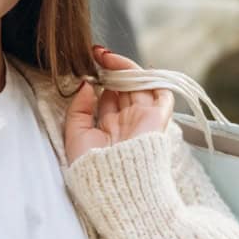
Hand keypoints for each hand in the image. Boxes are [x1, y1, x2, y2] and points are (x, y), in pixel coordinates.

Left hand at [65, 46, 173, 165]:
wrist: (112, 186)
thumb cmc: (91, 168)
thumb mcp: (76, 134)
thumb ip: (78, 108)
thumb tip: (86, 84)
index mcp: (110, 127)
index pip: (109, 95)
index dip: (100, 77)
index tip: (88, 61)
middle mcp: (128, 121)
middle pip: (124, 87)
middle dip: (112, 67)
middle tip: (97, 53)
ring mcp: (144, 119)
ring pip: (141, 85)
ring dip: (126, 68)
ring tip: (108, 57)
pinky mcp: (158, 119)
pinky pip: (162, 93)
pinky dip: (152, 78)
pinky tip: (129, 68)